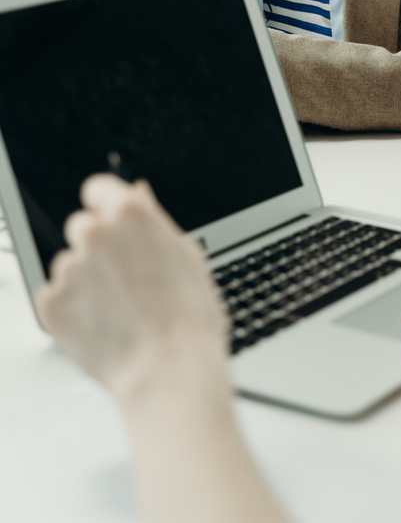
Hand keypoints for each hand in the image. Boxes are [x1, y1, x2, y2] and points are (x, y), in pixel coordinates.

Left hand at [36, 176, 228, 402]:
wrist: (170, 372)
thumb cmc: (189, 318)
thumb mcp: (186, 255)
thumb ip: (154, 221)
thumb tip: (139, 196)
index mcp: (129, 213)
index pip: (98, 188)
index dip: (107, 206)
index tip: (113, 223)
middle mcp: (93, 234)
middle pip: (82, 226)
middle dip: (98, 246)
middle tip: (124, 277)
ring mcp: (69, 270)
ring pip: (69, 264)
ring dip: (86, 280)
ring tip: (118, 310)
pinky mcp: (51, 305)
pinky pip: (55, 297)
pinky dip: (73, 310)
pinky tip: (102, 325)